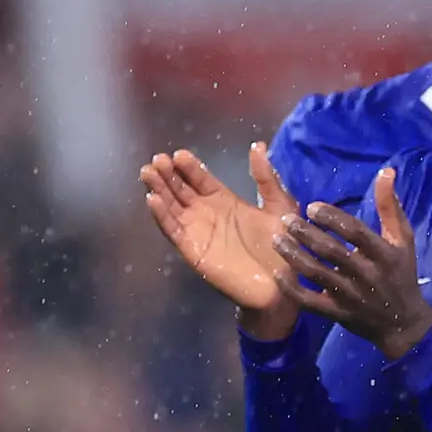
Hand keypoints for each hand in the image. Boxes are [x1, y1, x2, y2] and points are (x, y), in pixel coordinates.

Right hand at [142, 144, 300, 335]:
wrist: (282, 285)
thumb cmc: (283, 247)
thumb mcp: (279, 206)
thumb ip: (266, 178)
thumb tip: (257, 146)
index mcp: (225, 201)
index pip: (200, 178)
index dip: (189, 166)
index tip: (179, 154)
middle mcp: (207, 213)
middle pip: (181, 189)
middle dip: (168, 174)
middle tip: (158, 159)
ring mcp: (198, 231)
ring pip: (172, 206)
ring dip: (159, 190)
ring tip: (148, 173)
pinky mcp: (192, 250)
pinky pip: (173, 231)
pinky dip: (162, 216)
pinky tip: (153, 200)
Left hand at [280, 169, 431, 357]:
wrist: (403, 324)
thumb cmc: (402, 274)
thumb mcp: (403, 240)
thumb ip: (390, 206)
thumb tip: (385, 172)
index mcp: (384, 254)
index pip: (356, 232)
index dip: (333, 218)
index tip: (312, 207)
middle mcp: (366, 275)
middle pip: (332, 251)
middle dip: (306, 233)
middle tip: (286, 219)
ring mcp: (350, 296)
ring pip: (317, 274)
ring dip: (294, 256)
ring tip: (277, 239)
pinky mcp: (337, 314)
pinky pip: (310, 301)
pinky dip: (292, 289)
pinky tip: (279, 273)